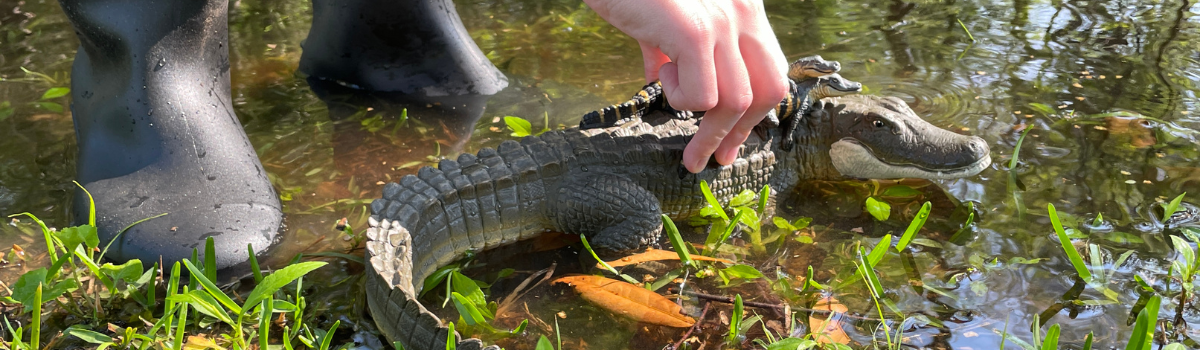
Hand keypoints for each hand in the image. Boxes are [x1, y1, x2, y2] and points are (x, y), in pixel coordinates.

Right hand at [585, 0, 788, 172]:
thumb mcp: (662, 20)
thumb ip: (671, 49)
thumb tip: (662, 80)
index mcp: (743, 7)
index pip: (771, 72)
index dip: (756, 113)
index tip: (731, 142)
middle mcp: (743, 11)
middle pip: (767, 91)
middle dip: (740, 132)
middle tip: (713, 158)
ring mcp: (723, 21)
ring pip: (735, 101)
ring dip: (707, 132)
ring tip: (680, 130)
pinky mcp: (696, 32)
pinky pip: (702, 96)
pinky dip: (679, 99)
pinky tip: (660, 74)